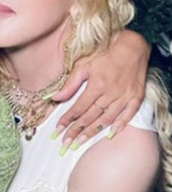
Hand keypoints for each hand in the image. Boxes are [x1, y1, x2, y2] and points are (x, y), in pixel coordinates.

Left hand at [49, 29, 149, 149]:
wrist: (133, 47)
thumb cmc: (105, 54)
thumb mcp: (84, 65)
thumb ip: (70, 83)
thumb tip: (54, 96)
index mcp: (96, 84)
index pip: (78, 107)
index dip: (67, 120)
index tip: (57, 131)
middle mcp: (110, 93)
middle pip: (90, 117)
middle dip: (76, 131)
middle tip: (65, 144)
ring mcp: (124, 97)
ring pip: (106, 119)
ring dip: (92, 132)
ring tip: (80, 143)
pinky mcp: (136, 98)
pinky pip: (128, 116)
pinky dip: (119, 126)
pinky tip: (109, 136)